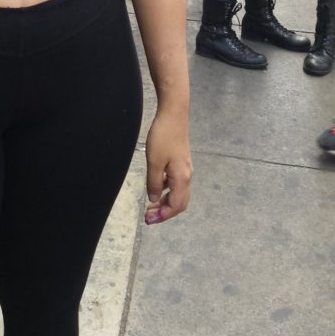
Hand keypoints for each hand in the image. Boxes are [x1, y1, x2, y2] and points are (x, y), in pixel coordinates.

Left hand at [143, 109, 191, 224]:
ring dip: (165, 202)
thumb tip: (153, 199)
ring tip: (150, 206)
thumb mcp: (154, 162)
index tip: (148, 220)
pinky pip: (175, 183)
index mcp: (181, 179)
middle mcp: (186, 176)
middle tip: (148, 217)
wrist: (174, 115)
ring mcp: (185, 169)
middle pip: (179, 203)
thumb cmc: (163, 137)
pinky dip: (166, 191)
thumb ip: (153, 183)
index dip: (162, 216)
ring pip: (177, 193)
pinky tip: (155, 187)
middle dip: (164, 212)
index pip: (175, 206)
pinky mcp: (181, 162)